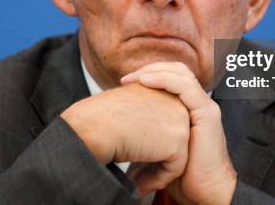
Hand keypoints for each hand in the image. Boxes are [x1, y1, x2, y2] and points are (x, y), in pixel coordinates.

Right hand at [60, 83, 189, 193]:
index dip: (149, 144)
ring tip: (136, 181)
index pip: (164, 124)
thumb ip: (141, 117)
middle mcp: (174, 100)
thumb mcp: (125, 110)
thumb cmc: (98, 119)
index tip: (131, 159)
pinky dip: (157, 180)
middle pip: (173, 138)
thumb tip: (145, 138)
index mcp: (159, 89)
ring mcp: (179, 118)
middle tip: (135, 174)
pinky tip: (139, 185)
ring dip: (156, 171)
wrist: (95, 125)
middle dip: (156, 158)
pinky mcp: (179, 138)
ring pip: (176, 154)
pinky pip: (175, 168)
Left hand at [121, 62, 236, 204]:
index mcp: (188, 106)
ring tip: (135, 78)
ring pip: (181, 73)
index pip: (169, 76)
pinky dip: (165, 80)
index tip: (125, 82)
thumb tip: (116, 141)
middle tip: (127, 79)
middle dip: (150, 69)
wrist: (205, 193)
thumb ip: (145, 138)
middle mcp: (197, 102)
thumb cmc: (184, 175)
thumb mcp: (158, 148)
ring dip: (155, 71)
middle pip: (175, 69)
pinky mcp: (207, 113)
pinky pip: (186, 87)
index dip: (148, 74)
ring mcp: (204, 106)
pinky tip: (147, 81)